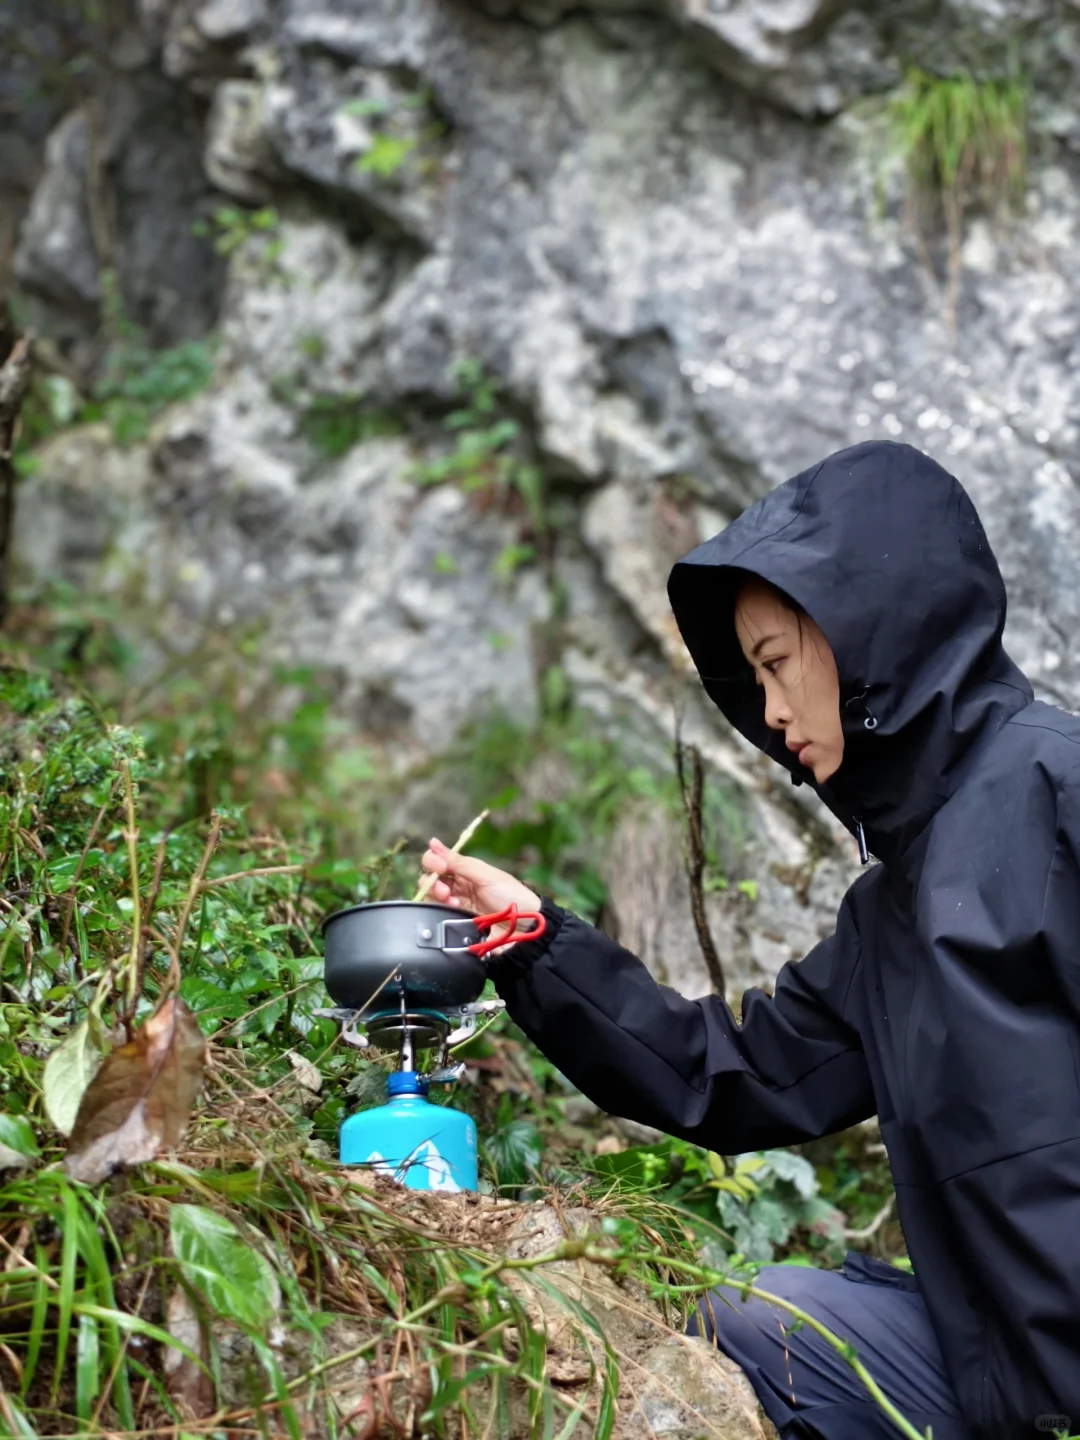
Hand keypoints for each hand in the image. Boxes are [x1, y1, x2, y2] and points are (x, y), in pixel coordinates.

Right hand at [420, 839, 540, 934]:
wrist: (525, 928)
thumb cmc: (511, 896)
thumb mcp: (486, 875)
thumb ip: (459, 862)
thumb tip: (433, 842)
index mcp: (465, 872)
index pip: (437, 862)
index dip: (433, 862)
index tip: (439, 866)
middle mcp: (457, 888)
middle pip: (429, 881)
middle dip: (432, 882)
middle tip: (445, 889)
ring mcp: (455, 907)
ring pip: (431, 899)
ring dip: (437, 897)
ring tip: (453, 901)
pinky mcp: (455, 925)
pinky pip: (437, 917)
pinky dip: (441, 912)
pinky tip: (455, 910)